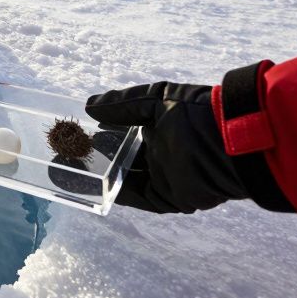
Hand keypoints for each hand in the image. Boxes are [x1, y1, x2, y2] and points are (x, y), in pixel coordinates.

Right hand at [85, 81, 249, 213]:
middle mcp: (160, 156)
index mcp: (160, 132)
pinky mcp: (167, 198)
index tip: (76, 134)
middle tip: (66, 154)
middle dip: (95, 159)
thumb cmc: (196, 114)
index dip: (100, 137)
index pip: (124, 137)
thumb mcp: (157, 99)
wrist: (230, 140)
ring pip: (124, 180)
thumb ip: (125, 104)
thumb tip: (89, 106)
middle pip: (120, 161)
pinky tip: (91, 185)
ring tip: (70, 169)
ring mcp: (164, 178)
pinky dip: (114, 192)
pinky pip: (135, 197)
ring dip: (99, 177)